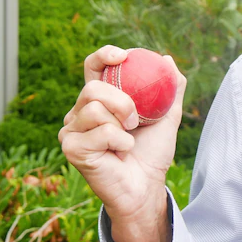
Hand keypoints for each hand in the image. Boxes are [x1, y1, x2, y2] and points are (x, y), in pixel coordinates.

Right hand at [59, 45, 186, 241]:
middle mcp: (80, 112)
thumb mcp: (168, 116)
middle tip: (135, 119)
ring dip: (121, 123)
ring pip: (94, 108)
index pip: (93, 67)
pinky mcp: (71, 147)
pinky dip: (119, 141)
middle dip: (121, 100)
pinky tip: (121, 152)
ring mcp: (71, 130)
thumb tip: (167, 59)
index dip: (103, 56)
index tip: (122, 57)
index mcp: (100, 99)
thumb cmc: (152, 152)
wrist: (146, 185)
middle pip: (92, 88)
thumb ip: (170, 88)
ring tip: (129, 137)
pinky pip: (99, 131)